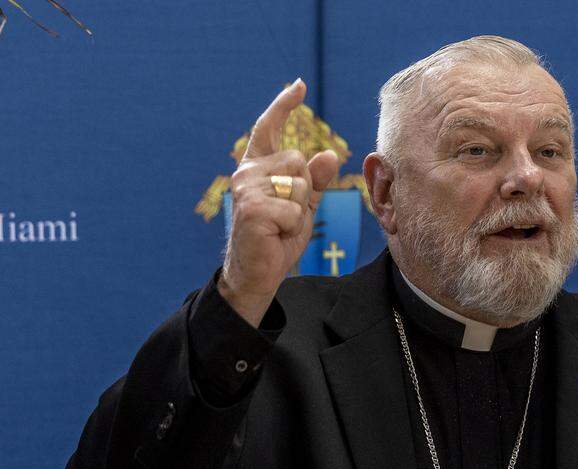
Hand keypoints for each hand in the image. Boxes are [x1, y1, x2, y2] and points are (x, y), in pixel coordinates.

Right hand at [219, 78, 339, 325]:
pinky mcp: (252, 209)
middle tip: (286, 215)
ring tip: (279, 226)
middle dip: (304, 190)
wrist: (256, 274)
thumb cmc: (277, 238)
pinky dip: (293, 226)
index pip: (269, 129)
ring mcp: (246, 189)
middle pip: (298, 160)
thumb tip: (331, 155)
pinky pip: (294, 209)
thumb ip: (315, 181)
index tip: (299, 85)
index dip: (283, 106)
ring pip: (298, 184)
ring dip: (298, 211)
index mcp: (258, 168)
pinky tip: (274, 235)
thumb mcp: (302, 206)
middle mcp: (247, 172)